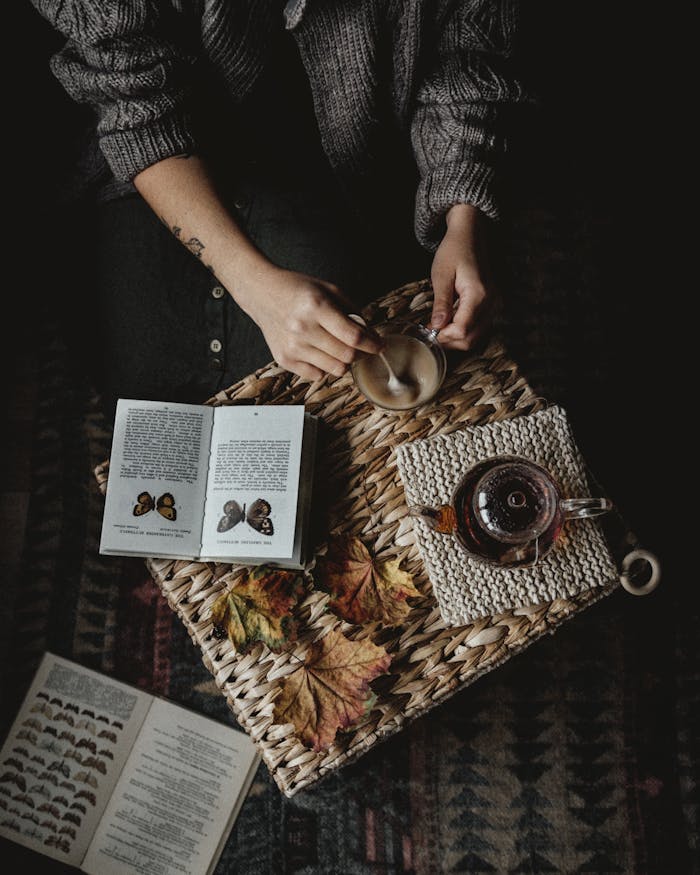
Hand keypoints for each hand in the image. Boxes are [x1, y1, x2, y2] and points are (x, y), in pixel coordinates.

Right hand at [234, 261, 381, 380]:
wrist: (261, 293)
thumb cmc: (297, 290)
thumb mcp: (329, 290)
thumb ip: (352, 312)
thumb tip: (370, 335)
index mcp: (316, 307)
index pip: (354, 336)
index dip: (373, 344)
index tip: (379, 345)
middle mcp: (303, 329)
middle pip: (347, 356)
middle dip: (360, 353)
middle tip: (361, 347)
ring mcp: (292, 347)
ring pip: (335, 369)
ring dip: (343, 361)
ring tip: (338, 347)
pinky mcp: (284, 359)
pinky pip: (317, 374)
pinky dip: (324, 366)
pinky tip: (319, 351)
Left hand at [429, 204, 497, 350]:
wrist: (471, 235)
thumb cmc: (455, 250)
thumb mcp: (441, 275)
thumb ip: (441, 303)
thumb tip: (436, 326)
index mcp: (479, 295)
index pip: (462, 330)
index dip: (444, 336)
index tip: (429, 330)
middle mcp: (492, 302)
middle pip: (471, 339)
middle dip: (450, 341)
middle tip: (432, 332)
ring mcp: (495, 304)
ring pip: (477, 337)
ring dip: (457, 338)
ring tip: (439, 327)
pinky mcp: (493, 305)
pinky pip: (480, 328)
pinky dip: (465, 331)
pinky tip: (450, 322)